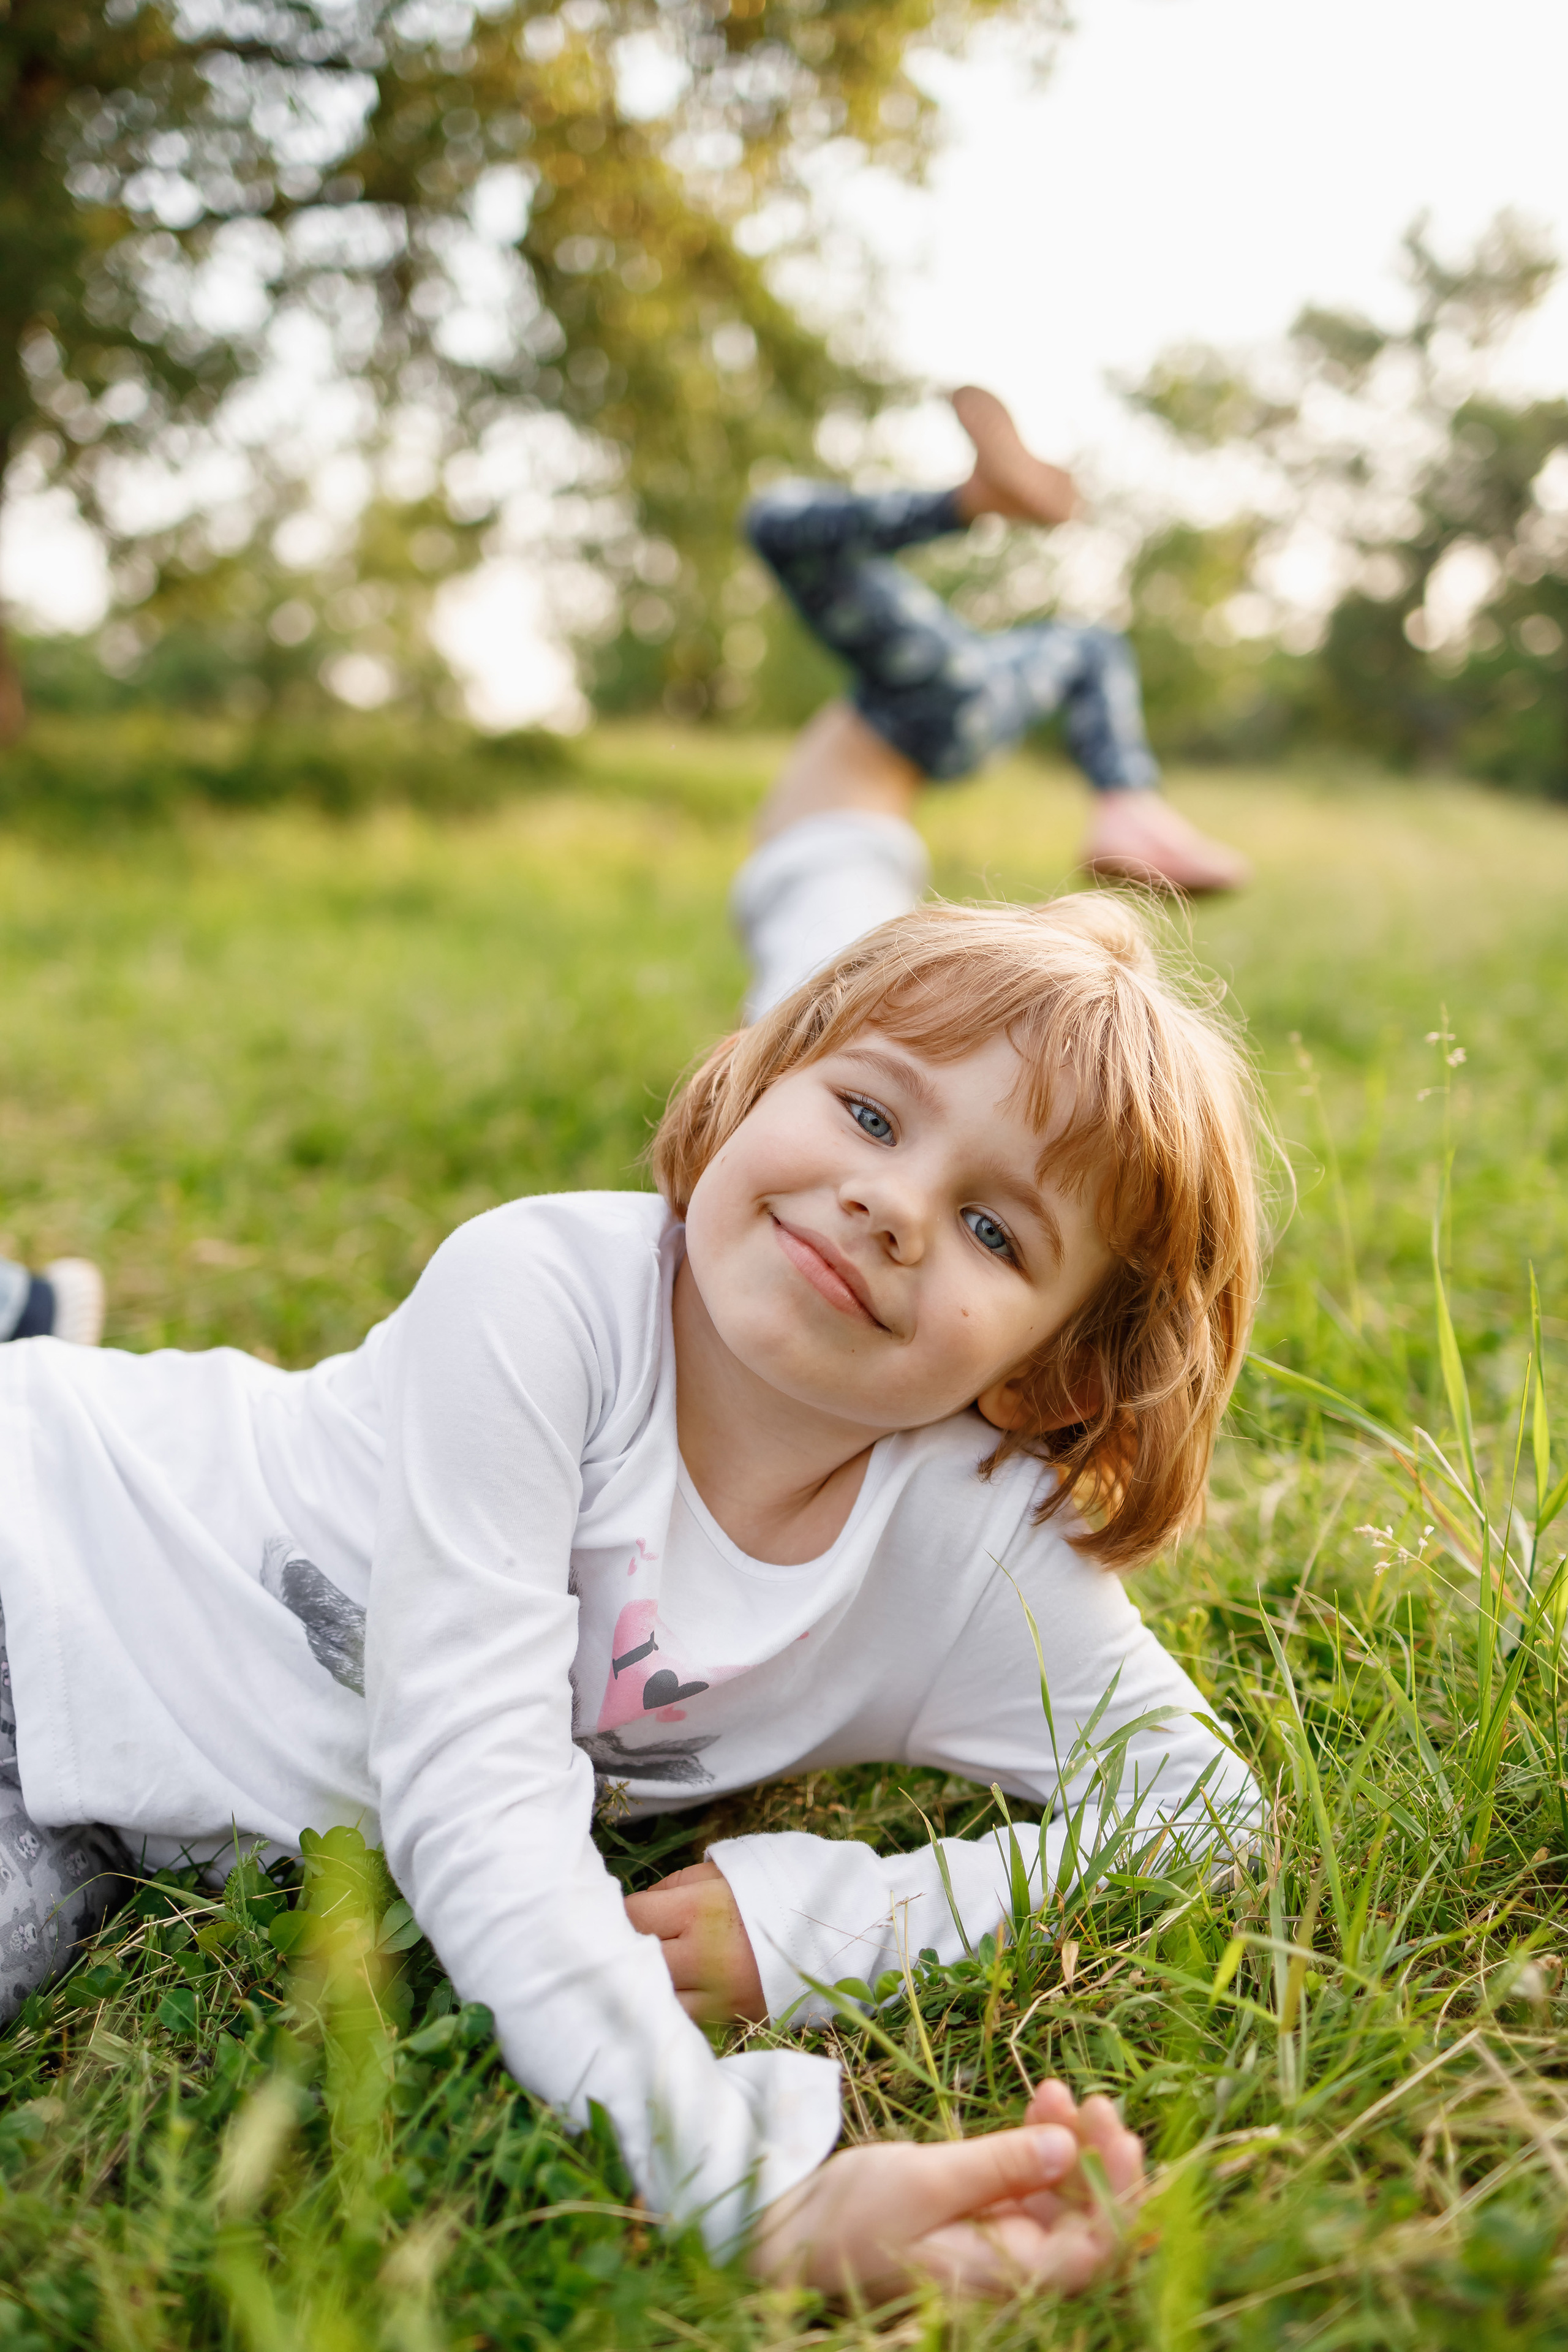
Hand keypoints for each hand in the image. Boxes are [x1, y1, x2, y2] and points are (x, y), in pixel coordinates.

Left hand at [624, 1860, 766, 2024]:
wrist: (816, 1932)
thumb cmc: (758, 1894)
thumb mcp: (715, 1875)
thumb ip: (669, 1888)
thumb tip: (633, 1910)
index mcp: (700, 1909)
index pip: (634, 1916)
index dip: (618, 1915)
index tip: (616, 1916)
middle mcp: (704, 1954)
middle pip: (635, 1960)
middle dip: (622, 1951)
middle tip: (618, 1947)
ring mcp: (714, 1993)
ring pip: (652, 1996)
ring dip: (642, 1985)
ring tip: (640, 1973)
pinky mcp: (725, 2019)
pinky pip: (678, 2020)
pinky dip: (666, 2009)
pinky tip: (664, 1996)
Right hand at [752, 2079, 1142, 2301]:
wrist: (797, 2231)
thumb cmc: (852, 2217)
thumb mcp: (925, 2182)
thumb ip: (997, 2168)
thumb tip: (1064, 2148)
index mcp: (1002, 2277)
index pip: (1091, 2252)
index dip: (1119, 2198)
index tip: (1120, 2136)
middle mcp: (1013, 2266)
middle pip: (1086, 2222)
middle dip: (1102, 2162)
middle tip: (1099, 2103)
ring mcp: (1001, 2239)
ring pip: (1062, 2195)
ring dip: (1070, 2143)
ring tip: (1061, 2090)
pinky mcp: (983, 2213)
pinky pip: (1030, 2180)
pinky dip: (1039, 2141)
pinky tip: (1042, 2100)